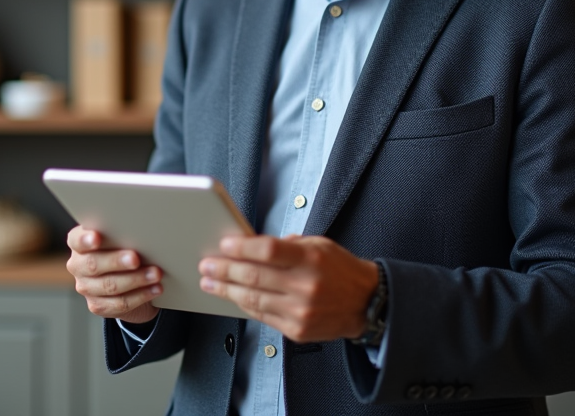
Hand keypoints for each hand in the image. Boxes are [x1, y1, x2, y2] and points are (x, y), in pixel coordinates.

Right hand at [65, 225, 162, 323]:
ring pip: (109, 286)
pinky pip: (120, 303)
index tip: (97, 238)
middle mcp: (78, 266)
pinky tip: (155, 288)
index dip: (85, 240)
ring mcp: (86, 287)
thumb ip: (122, 235)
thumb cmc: (123, 250)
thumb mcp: (120, 239)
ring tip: (155, 274)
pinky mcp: (98, 305)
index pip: (76, 240)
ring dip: (136, 279)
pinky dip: (141, 295)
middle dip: (117, 261)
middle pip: (93, 264)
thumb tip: (141, 233)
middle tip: (136, 259)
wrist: (127, 281)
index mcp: (79, 244)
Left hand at [198, 234, 378, 342]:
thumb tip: (251, 245)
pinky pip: (261, 316)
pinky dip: (244, 305)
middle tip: (207, 264)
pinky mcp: (296, 329)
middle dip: (224, 270)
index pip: (268, 250)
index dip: (241, 247)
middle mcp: (305, 286)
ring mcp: (300, 311)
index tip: (224, 245)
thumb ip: (287, 245)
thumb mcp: (319, 245)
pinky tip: (232, 297)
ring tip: (210, 282)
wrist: (367, 303)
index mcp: (310, 259)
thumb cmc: (340, 270)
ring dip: (226, 290)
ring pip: (252, 299)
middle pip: (254, 276)